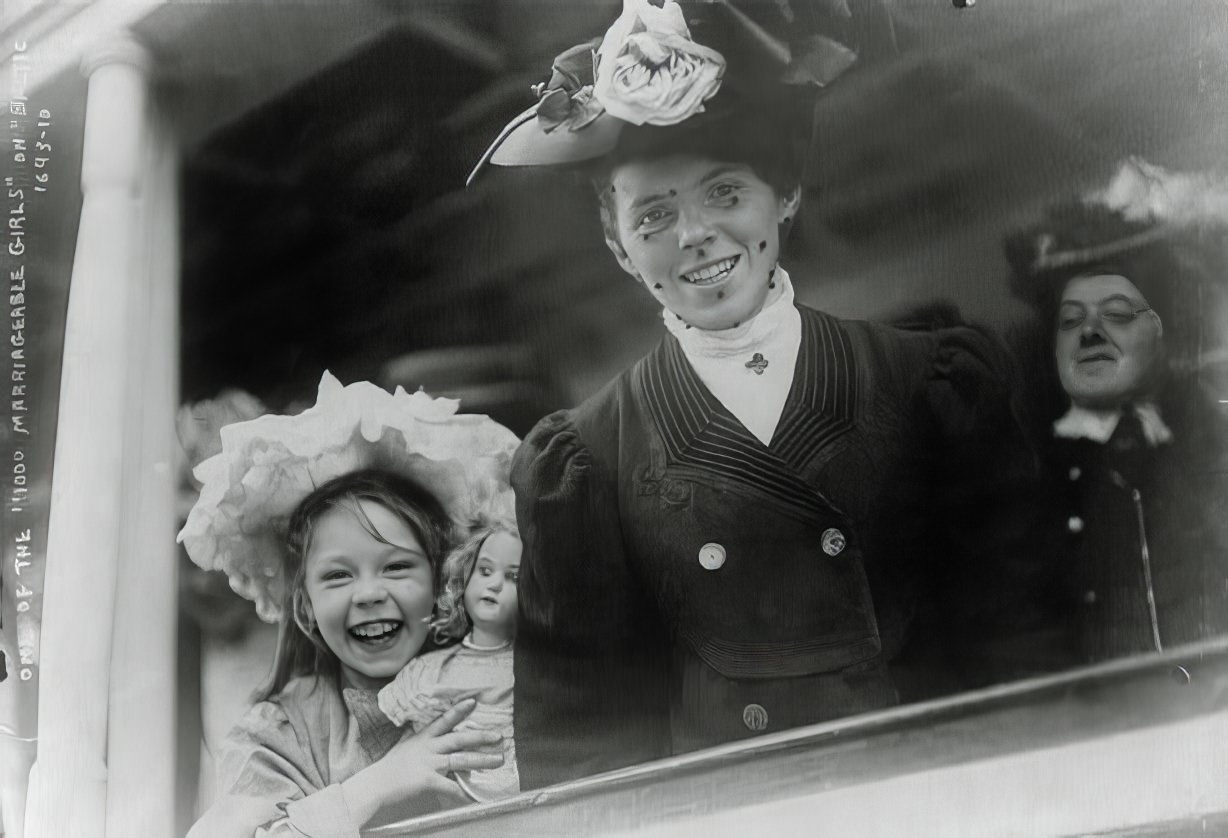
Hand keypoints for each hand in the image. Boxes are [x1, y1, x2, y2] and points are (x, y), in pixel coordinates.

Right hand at [341, 698, 503, 823]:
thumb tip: (422, 730)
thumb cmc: (390, 766)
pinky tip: (474, 795)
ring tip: (498, 760)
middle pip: (459, 739)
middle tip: (498, 736)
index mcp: (424, 737)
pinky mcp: (427, 780)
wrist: (376, 784)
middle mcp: (429, 747)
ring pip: (460, 759)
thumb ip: (417, 738)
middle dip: (480, 737)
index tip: (473, 702)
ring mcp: (429, 763)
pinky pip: (449, 786)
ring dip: (482, 760)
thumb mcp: (405, 745)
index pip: (444, 720)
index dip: (459, 711)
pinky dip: (462, 792)